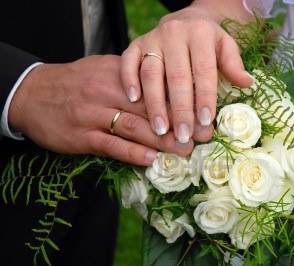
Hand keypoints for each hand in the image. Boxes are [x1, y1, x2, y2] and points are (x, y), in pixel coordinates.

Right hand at [8, 55, 194, 165]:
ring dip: (161, 141)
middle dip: (179, 123)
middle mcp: (107, 91)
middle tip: (203, 136)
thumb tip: (167, 89)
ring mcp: (93, 114)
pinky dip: (132, 153)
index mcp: (118, 74)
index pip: (155, 86)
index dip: (181, 100)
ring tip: (184, 150)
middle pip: (150, 108)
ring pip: (133, 127)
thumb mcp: (104, 69)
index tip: (203, 112)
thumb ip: (134, 78)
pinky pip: (111, 145)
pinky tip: (151, 160)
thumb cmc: (76, 82)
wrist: (33, 93)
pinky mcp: (82, 135)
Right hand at [120, 5, 252, 143]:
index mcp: (200, 34)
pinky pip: (128, 61)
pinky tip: (133, 100)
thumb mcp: (226, 45)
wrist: (185, 21)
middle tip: (182, 135)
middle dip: (180, 109)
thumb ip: (233, 64)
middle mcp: (174, 34)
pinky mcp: (136, 44)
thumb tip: (246, 83)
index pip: (203, 70)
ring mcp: (152, 38)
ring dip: (154, 103)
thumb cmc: (208, 41)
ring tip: (160, 128)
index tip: (205, 122)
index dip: (205, 97)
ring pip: (151, 73)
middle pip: (177, 76)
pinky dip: (129, 80)